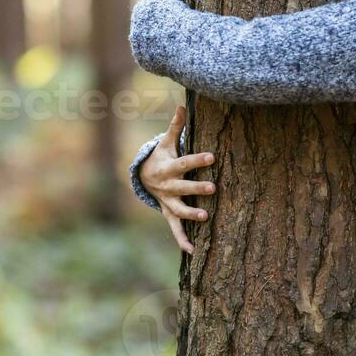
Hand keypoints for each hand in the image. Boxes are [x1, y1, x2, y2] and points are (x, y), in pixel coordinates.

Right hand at [139, 103, 215, 253]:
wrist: (142, 177)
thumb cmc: (161, 157)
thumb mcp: (166, 143)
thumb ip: (175, 127)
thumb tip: (182, 104)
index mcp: (168, 167)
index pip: (184, 163)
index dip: (197, 159)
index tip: (212, 156)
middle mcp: (167, 186)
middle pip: (183, 187)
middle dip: (197, 187)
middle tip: (214, 187)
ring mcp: (167, 202)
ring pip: (179, 209)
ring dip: (191, 214)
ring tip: (205, 216)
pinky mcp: (168, 214)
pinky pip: (174, 229)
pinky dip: (182, 239)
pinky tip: (192, 250)